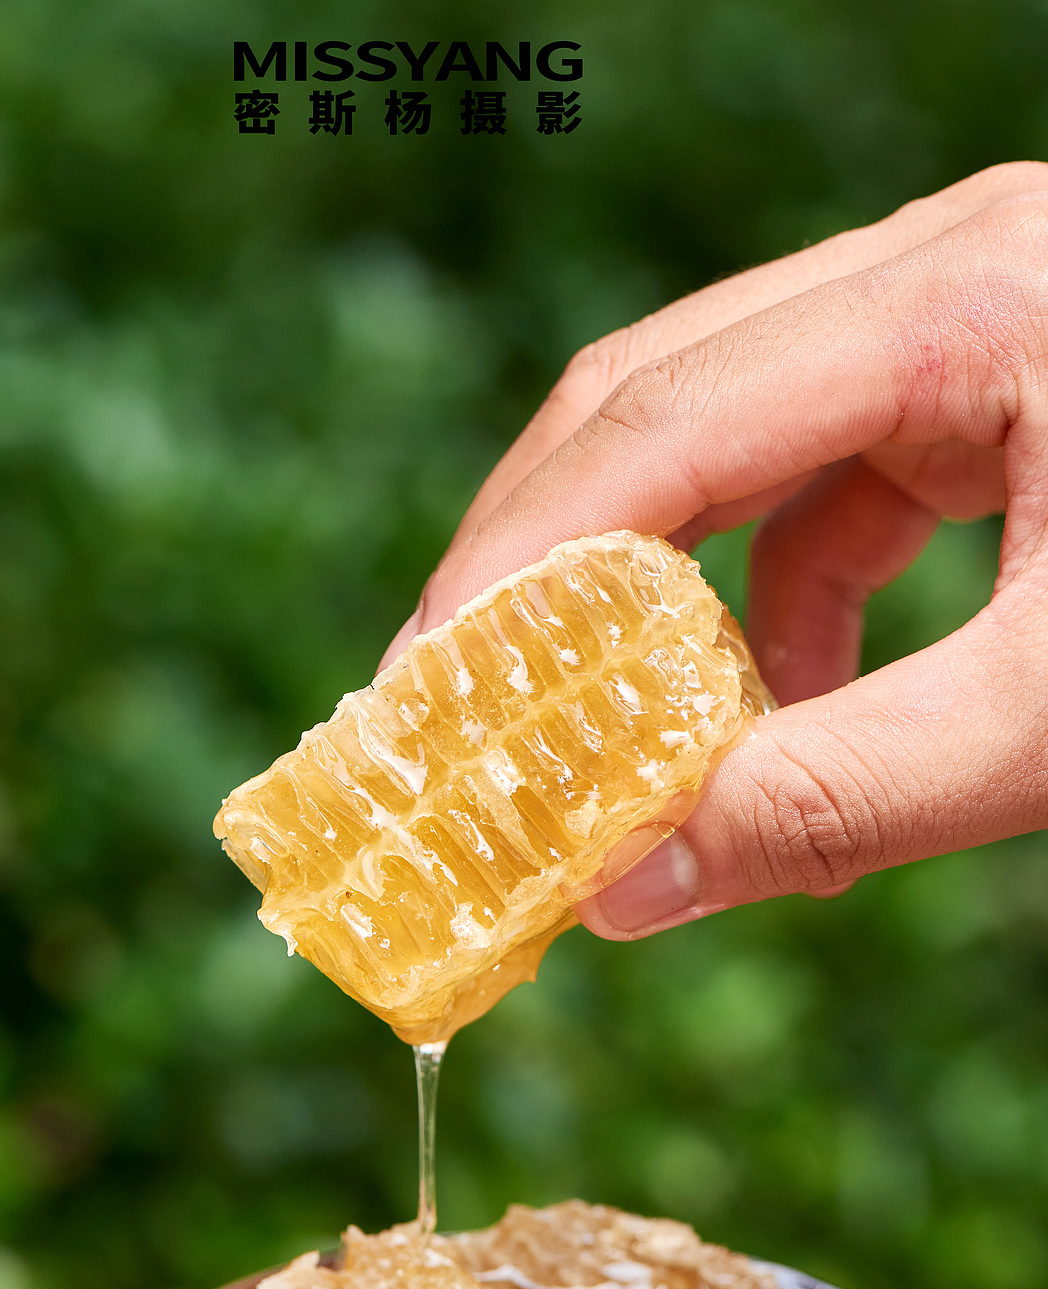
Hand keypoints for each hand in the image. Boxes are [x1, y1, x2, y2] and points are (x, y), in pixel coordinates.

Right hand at [383, 162, 1047, 940]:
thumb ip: (835, 803)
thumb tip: (620, 892)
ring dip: (666, 602)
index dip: (519, 561)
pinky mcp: (988, 386)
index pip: (665, 415)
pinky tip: (781, 724)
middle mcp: (948, 271)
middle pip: (662, 394)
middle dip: (550, 565)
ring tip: (623, 748)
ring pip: (733, 442)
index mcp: (974, 298)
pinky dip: (779, 613)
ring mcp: (968, 318)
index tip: (423, 690)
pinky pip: (829, 487)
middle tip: (460, 708)